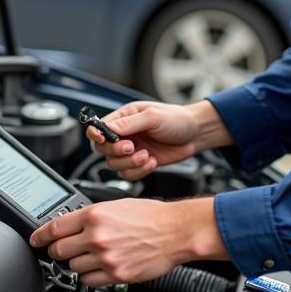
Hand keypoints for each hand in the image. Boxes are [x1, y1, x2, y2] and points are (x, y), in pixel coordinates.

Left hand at [29, 196, 227, 287]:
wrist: (175, 232)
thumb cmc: (150, 216)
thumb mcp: (115, 206)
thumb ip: (91, 217)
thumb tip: (70, 225)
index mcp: (94, 215)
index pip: (54, 228)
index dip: (40, 236)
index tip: (35, 240)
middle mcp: (96, 236)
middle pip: (59, 251)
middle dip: (58, 251)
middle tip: (64, 250)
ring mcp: (105, 257)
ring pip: (73, 267)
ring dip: (77, 263)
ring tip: (91, 256)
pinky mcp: (115, 274)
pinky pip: (88, 281)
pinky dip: (89, 276)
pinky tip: (99, 267)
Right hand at [85, 100, 229, 180]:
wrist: (195, 134)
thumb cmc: (176, 119)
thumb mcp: (153, 116)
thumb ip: (129, 124)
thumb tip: (107, 129)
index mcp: (123, 118)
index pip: (98, 128)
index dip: (95, 134)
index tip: (103, 139)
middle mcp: (124, 135)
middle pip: (102, 149)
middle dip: (116, 151)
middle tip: (132, 147)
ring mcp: (131, 151)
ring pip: (114, 164)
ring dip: (130, 163)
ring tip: (147, 155)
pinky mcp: (140, 164)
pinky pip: (128, 175)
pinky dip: (139, 171)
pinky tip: (152, 162)